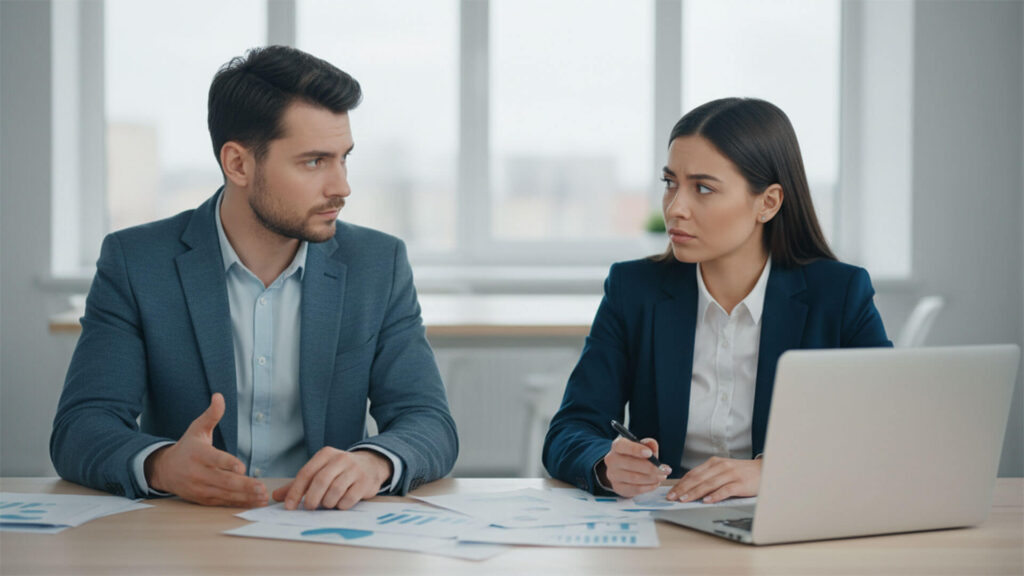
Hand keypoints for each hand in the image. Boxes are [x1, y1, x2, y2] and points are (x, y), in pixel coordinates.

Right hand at [145, 393, 267, 506]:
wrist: (164, 469)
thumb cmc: (187, 447)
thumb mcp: (197, 428)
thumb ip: (211, 415)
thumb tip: (219, 396)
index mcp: (197, 454)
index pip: (214, 459)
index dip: (228, 464)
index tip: (242, 468)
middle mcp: (197, 473)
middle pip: (222, 480)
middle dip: (243, 485)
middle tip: (261, 487)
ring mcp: (200, 488)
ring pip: (224, 494)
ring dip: (244, 497)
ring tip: (262, 497)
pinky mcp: (202, 498)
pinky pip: (222, 502)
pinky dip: (238, 503)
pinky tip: (253, 502)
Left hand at [272, 447, 392, 510]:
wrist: (371, 464)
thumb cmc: (340, 470)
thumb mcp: (320, 471)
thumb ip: (299, 483)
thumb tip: (276, 496)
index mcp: (326, 454)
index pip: (306, 473)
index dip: (295, 491)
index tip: (289, 507)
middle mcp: (340, 459)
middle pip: (320, 481)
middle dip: (311, 499)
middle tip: (308, 508)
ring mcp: (354, 470)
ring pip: (334, 491)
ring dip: (327, 503)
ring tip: (327, 504)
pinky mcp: (365, 482)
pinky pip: (348, 499)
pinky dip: (340, 505)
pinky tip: (340, 503)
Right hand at [598, 436, 671, 497]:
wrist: (623, 471)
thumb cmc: (635, 457)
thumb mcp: (642, 448)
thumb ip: (649, 445)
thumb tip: (652, 444)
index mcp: (617, 446)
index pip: (622, 446)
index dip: (635, 449)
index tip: (649, 453)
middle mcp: (612, 460)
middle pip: (630, 464)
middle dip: (651, 467)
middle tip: (664, 469)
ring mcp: (613, 475)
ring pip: (634, 477)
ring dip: (652, 478)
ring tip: (662, 476)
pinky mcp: (618, 488)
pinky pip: (635, 489)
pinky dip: (648, 487)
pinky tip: (655, 483)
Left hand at [667, 457, 761, 503]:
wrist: (765, 469)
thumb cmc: (742, 472)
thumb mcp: (723, 470)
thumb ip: (709, 476)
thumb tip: (691, 488)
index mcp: (714, 463)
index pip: (693, 473)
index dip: (681, 483)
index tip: (671, 492)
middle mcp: (720, 466)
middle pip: (698, 478)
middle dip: (683, 489)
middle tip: (672, 497)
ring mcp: (730, 474)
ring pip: (708, 484)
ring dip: (695, 493)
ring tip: (684, 500)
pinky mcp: (740, 483)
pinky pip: (725, 490)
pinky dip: (715, 496)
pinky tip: (707, 501)